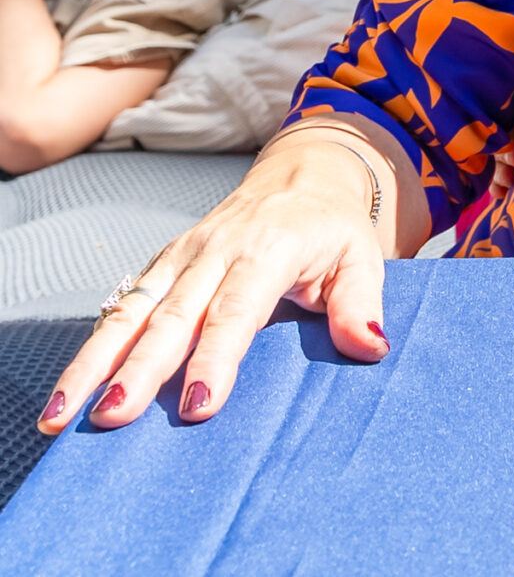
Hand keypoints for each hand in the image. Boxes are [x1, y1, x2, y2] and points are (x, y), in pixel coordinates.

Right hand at [40, 126, 390, 431]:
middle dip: (140, 369)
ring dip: (96, 362)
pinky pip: (124, 305)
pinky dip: (96, 344)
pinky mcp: (163, 264)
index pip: (236, 311)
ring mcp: (183, 256)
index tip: (197, 406)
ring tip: (63, 412)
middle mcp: (217, 250)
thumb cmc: (333, 228)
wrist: (303, 177)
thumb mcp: (363, 257)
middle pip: (173, 316)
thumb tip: (370, 347)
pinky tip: (73, 385)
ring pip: (133, 311)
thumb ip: (361, 303)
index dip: (215, 359)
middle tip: (111, 415)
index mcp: (269, 249)